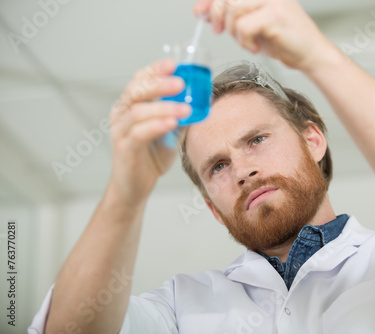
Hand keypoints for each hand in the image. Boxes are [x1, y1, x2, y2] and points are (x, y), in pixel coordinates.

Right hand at [108, 59, 190, 203]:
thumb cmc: (151, 157)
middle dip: (159, 84)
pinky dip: (157, 125)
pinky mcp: (124, 148)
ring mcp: (120, 131)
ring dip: (164, 107)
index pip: (139, 80)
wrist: (135, 186)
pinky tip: (172, 123)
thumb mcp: (171, 132)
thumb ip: (181, 115)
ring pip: (138, 111)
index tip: (174, 65)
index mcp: (131, 105)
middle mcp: (121, 114)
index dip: (155, 70)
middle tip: (181, 83)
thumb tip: (204, 101)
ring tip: (185, 108)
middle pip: (136, 91)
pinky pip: (139, 133)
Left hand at [194, 0, 329, 70]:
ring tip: (246, 41)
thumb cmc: (284, 40)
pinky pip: (244, 25)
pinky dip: (244, 41)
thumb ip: (231, 16)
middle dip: (217, 15)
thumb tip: (206, 12)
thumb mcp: (251, 26)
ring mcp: (272, 0)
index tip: (200, 12)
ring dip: (234, 31)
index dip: (209, 0)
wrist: (310, 53)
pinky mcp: (275, 14)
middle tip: (220, 31)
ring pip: (233, 9)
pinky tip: (254, 46)